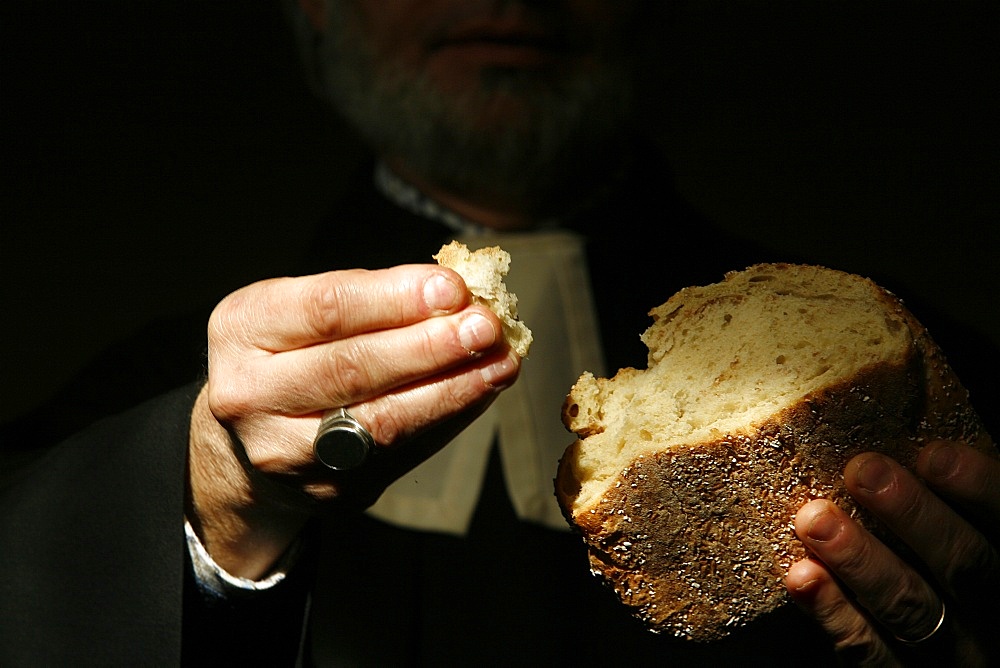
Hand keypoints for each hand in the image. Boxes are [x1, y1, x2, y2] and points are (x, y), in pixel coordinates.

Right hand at [187, 265, 519, 576]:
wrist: (247, 444)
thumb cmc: (290, 355)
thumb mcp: (300, 309)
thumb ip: (368, 297)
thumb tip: (455, 292)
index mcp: (241, 329)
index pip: (324, 310)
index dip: (394, 299)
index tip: (451, 287)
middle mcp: (250, 395)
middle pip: (352, 368)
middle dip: (429, 345)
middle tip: (485, 325)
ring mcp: (287, 453)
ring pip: (381, 420)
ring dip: (452, 388)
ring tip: (500, 362)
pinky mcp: (330, 488)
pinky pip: (402, 452)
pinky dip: (449, 418)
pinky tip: (481, 391)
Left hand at [786, 440, 999, 665]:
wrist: (951, 648)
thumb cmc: (951, 556)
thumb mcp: (970, 525)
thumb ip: (958, 496)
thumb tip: (919, 439)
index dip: (979, 490)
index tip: (934, 456)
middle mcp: (995, 614)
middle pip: (964, 565)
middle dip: (912, 516)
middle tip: (863, 472)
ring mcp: (955, 652)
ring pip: (911, 609)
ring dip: (859, 559)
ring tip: (815, 519)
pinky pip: (869, 651)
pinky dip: (833, 611)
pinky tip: (803, 576)